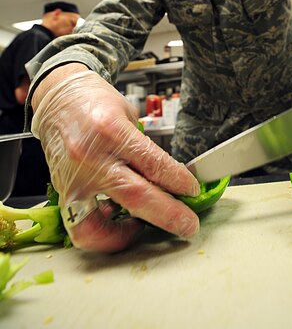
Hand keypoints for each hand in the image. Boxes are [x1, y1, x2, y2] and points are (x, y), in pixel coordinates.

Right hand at [31, 64, 199, 252]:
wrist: (57, 97)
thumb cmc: (93, 100)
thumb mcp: (127, 113)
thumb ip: (145, 147)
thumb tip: (170, 176)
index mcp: (112, 131)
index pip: (155, 165)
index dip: (179, 182)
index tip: (193, 192)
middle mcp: (91, 157)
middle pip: (137, 197)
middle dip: (170, 216)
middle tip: (189, 225)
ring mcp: (74, 178)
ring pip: (100, 224)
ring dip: (127, 235)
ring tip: (144, 228)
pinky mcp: (62, 191)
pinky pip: (82, 225)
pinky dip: (102, 230)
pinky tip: (117, 219)